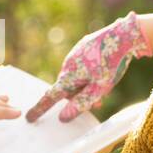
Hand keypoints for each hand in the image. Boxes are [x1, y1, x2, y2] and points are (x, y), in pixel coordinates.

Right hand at [25, 13, 152, 123]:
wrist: (123, 35)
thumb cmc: (111, 63)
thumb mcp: (98, 88)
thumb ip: (81, 104)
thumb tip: (63, 117)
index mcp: (69, 76)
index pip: (51, 97)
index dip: (40, 108)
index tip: (29, 117)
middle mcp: (68, 65)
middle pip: (67, 89)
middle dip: (79, 97)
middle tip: (98, 102)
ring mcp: (75, 54)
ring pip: (76, 78)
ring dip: (86, 86)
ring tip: (106, 87)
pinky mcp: (83, 47)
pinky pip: (81, 66)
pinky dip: (89, 74)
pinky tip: (105, 70)